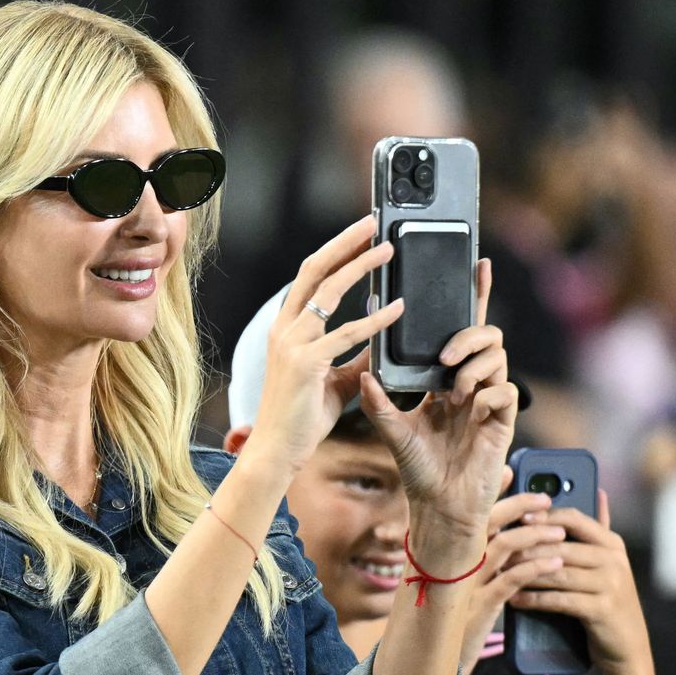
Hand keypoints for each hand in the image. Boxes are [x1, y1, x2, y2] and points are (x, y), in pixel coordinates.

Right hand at [245, 216, 404, 475]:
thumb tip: (379, 341)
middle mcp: (285, 328)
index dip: (335, 250)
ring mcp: (292, 343)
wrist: (278, 452)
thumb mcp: (333, 380)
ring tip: (388, 251)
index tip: (360, 232)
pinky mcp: (306, 363)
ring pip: (329, 292)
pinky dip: (374, 319)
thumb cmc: (301, 418)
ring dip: (361, 266)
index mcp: (287, 328)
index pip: (310, 275)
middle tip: (373, 223)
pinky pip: (346, 333)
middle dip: (345, 242)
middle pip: (314, 269)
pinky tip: (397, 309)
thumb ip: (353, 357)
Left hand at [358, 259, 516, 541]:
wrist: (437, 506)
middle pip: (487, 335)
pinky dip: (485, 395)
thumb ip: (380, 401)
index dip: (474, 296)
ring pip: (498, 357)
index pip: (463, 329)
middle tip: (444, 358)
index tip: (477, 263)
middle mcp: (472, 383)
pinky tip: (469, 410)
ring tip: (452, 390)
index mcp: (447, 378)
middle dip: (468, 336)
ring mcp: (490, 400)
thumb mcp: (392, 430)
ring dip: (473, 366)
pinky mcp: (504, 421)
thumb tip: (365, 372)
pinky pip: (505, 391)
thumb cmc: (418, 468)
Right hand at [454, 468, 566, 666]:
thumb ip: (475, 562)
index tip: (510, 471)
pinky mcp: (480, 607)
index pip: (468, 513)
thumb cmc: (454, 625)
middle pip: (486, 521)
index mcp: (446, 553)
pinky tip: (557, 562)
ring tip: (560, 532)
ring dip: (535, 534)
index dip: (489, 491)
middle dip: (518, 505)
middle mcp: (451, 563)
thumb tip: (500, 535)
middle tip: (546, 498)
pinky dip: (537, 566)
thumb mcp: (460, 589)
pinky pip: (513, 579)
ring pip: (504, 546)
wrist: (435, 667)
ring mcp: (465, 584)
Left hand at [503, 490, 649, 674]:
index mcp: (612, 543)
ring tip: (501, 574)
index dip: (546, 516)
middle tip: (500, 550)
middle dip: (527, 548)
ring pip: (558, 572)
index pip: (575, 519)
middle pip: (561, 546)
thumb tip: (597, 491)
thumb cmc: (608, 600)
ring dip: (525, 574)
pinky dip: (534, 600)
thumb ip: (599, 530)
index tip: (518, 517)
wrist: (627, 647)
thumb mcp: (608, 564)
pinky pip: (560, 600)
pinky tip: (515, 600)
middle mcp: (614, 560)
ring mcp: (610, 585)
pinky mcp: (601, 609)